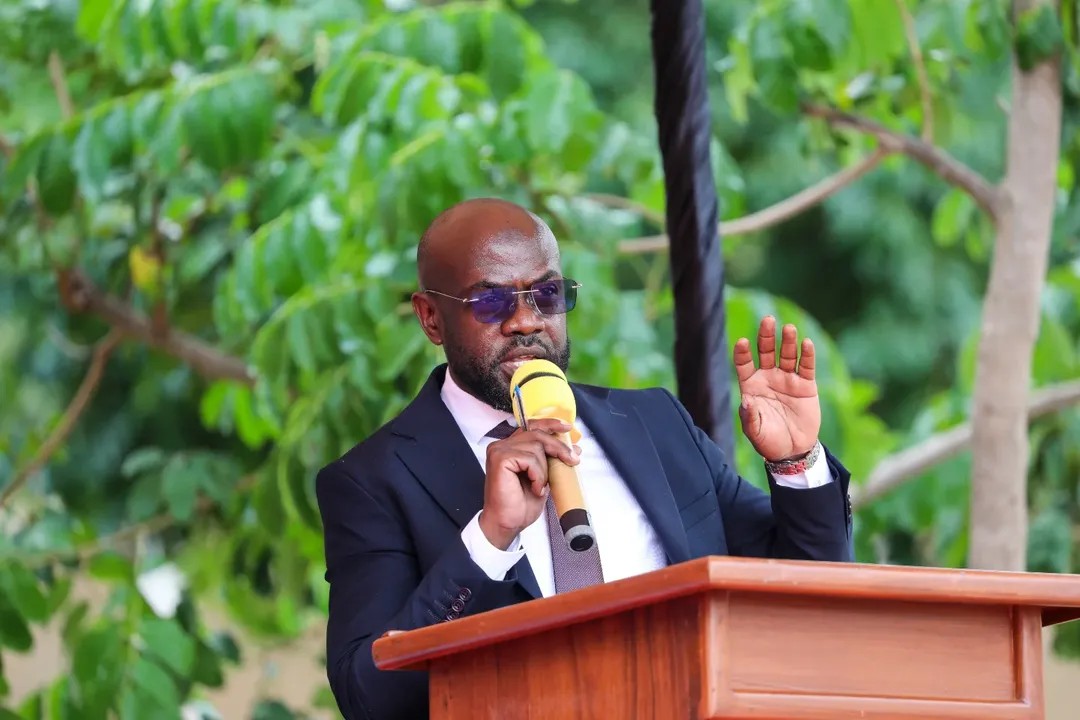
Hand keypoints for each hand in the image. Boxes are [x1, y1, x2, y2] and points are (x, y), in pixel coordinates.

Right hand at [478, 418, 579, 549]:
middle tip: (572, 460)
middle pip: (537, 433)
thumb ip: (552, 461)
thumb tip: (574, 448)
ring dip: (544, 470)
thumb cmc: (520, 505)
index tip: (567, 428)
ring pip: (536, 447)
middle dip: (558, 447)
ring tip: (540, 486)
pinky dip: (538, 475)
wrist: (507, 523)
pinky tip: (535, 488)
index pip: (532, 426)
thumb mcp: (543, 477)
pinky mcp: (500, 458)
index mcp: (511, 447)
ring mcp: (499, 450)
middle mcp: (502, 445)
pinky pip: (530, 458)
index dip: (550, 424)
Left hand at [733, 316, 820, 462]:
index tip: (742, 342)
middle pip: (766, 351)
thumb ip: (749, 416)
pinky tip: (806, 343)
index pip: (744, 363)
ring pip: (787, 355)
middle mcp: (768, 377)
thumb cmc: (768, 440)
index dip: (743, 352)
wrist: (793, 450)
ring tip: (788, 328)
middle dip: (766, 336)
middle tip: (767, 320)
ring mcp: (787, 379)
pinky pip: (806, 366)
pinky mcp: (806, 385)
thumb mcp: (755, 431)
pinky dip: (807, 355)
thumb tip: (745, 400)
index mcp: (751, 385)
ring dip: (788, 341)